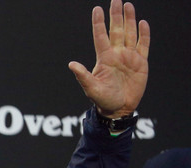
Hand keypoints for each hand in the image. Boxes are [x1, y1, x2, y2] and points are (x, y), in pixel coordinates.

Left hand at [68, 0, 149, 117]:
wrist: (119, 109)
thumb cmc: (103, 100)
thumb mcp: (91, 89)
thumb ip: (83, 76)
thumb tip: (71, 64)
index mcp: (104, 58)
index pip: (100, 36)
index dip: (99, 23)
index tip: (96, 9)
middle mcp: (116, 54)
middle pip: (116, 30)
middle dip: (116, 15)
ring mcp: (129, 57)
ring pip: (129, 34)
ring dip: (129, 20)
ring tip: (128, 5)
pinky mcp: (141, 62)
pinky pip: (143, 45)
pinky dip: (144, 34)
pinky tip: (142, 23)